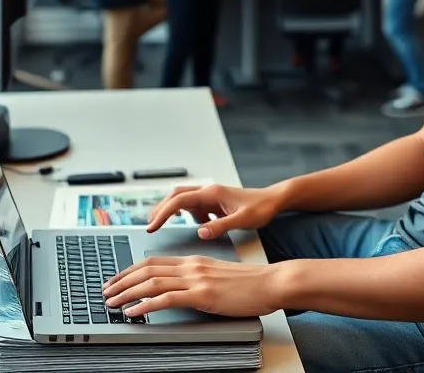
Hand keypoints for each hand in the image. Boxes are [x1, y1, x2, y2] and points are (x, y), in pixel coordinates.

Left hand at [103, 256, 283, 317]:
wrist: (271, 283)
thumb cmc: (249, 283)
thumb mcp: (217, 276)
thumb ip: (197, 279)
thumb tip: (180, 289)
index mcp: (193, 261)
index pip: (153, 262)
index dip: (130, 270)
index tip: (116, 280)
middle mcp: (191, 266)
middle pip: (146, 269)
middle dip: (121, 281)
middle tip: (105, 292)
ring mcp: (196, 280)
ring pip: (151, 282)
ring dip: (127, 293)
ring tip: (112, 303)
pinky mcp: (203, 295)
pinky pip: (167, 298)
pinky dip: (146, 305)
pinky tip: (134, 312)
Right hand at [144, 184, 282, 237]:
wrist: (274, 200)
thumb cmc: (261, 208)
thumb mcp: (243, 220)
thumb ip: (221, 226)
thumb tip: (200, 233)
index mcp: (211, 193)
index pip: (178, 200)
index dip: (162, 213)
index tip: (152, 226)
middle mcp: (208, 191)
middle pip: (175, 196)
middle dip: (160, 209)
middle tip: (149, 226)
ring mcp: (210, 196)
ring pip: (182, 199)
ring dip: (170, 210)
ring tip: (160, 226)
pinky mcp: (214, 202)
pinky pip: (194, 206)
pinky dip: (187, 215)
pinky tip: (196, 227)